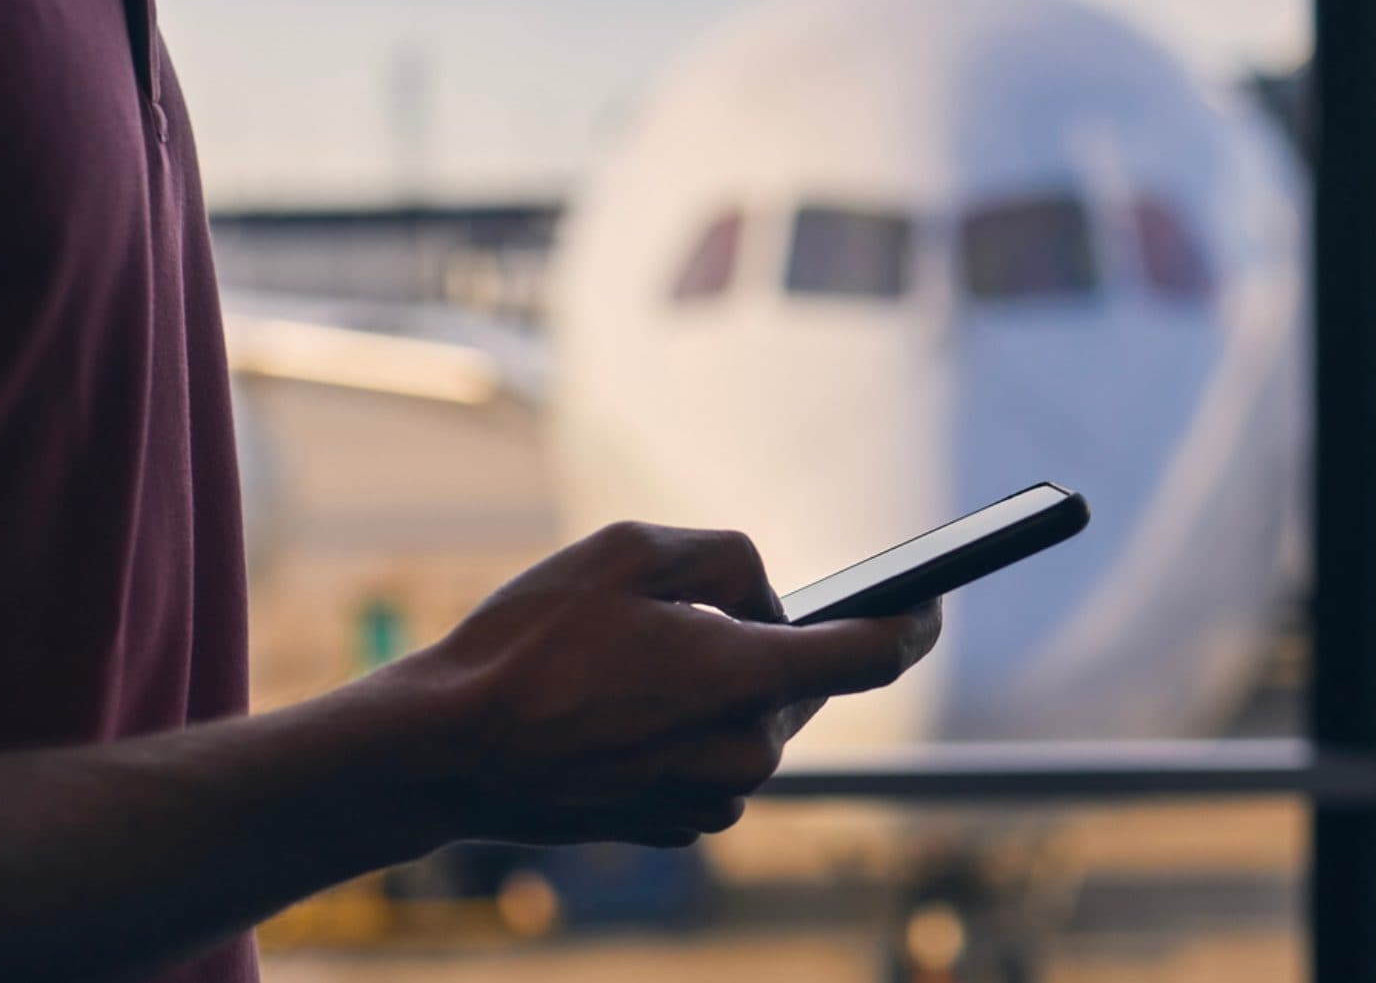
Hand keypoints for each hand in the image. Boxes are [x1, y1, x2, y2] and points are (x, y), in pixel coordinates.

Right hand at [388, 522, 940, 847]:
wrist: (446, 754)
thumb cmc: (527, 645)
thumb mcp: (625, 551)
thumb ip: (725, 555)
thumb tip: (764, 599)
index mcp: (746, 679)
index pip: (875, 654)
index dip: (913, 620)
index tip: (929, 600)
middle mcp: (747, 751)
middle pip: (801, 682)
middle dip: (767, 641)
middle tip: (691, 615)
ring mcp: (714, 798)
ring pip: (756, 721)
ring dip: (722, 685)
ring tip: (632, 663)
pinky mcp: (679, 825)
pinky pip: (715, 760)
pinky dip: (690, 728)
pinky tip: (620, 709)